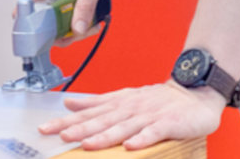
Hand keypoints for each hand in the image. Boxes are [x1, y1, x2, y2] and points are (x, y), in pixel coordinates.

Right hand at [22, 0, 109, 42]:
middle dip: (60, 32)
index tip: (50, 39)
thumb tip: (78, 30)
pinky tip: (85, 15)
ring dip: (66, 25)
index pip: (22, 13)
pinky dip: (68, 15)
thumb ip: (84, 9)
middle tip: (81, 31)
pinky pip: (55, 8)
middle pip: (39, 20)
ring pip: (48, 16)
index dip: (32, 30)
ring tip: (88, 23)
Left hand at [39, 82, 225, 150]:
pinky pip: (153, 132)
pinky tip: (129, 146)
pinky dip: (142, 138)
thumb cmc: (157, 100)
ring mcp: (148, 116)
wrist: (194, 93)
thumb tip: (68, 103)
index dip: (66, 121)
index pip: (88, 113)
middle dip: (79, 128)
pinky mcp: (168, 123)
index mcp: (118, 104)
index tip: (45, 128)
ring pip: (123, 127)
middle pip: (101, 120)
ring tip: (87, 144)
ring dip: (105, 136)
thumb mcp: (122, 97)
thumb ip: (96, 102)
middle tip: (60, 135)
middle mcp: (130, 109)